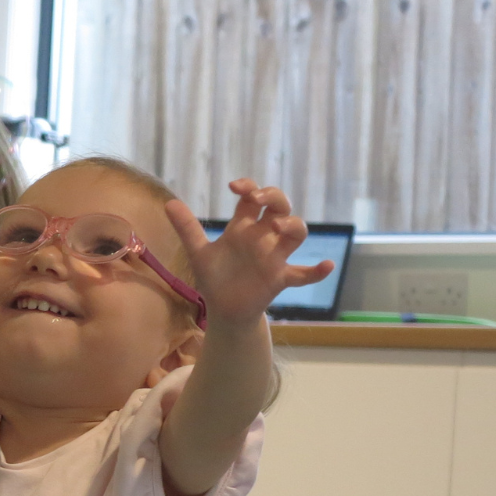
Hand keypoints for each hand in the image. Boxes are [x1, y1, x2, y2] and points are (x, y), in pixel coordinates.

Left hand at [167, 180, 331, 328]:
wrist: (223, 308)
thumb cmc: (215, 277)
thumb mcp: (199, 252)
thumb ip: (188, 228)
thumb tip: (168, 203)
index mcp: (243, 228)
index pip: (252, 199)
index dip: (248, 187)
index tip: (235, 187)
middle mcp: (263, 237)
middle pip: (279, 207)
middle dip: (273, 197)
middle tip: (257, 198)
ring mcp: (274, 257)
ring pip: (296, 234)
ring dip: (293, 226)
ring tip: (279, 226)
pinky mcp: (280, 278)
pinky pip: (304, 275)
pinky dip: (317, 272)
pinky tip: (327, 265)